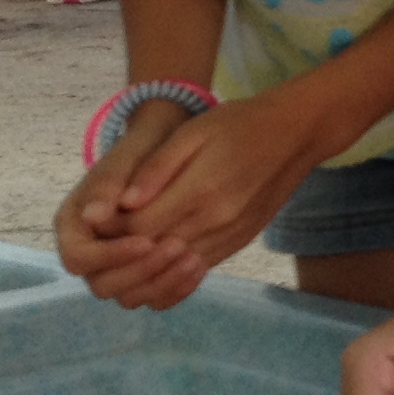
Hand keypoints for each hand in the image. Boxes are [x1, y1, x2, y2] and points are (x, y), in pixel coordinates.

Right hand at [54, 105, 208, 309]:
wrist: (165, 149)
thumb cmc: (141, 151)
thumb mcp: (125, 158)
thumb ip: (108, 184)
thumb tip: (92, 216)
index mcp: (73, 226)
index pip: (78, 258)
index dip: (109, 255)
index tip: (145, 241)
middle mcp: (90, 252)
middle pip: (102, 284)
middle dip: (139, 271)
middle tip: (176, 246)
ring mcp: (115, 267)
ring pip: (129, 297)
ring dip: (160, 283)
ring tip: (193, 257)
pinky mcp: (143, 275)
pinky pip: (154, 296)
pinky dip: (175, 289)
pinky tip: (200, 267)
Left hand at [95, 88, 330, 283]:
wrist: (297, 134)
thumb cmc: (239, 124)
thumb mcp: (193, 132)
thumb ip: (157, 169)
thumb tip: (123, 203)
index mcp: (199, 191)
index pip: (138, 228)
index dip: (111, 230)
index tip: (96, 219)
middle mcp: (216, 221)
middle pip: (153, 253)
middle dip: (123, 252)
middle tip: (103, 238)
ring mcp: (230, 235)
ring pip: (175, 269)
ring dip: (146, 266)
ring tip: (126, 251)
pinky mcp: (240, 242)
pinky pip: (200, 268)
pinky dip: (173, 270)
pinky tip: (158, 259)